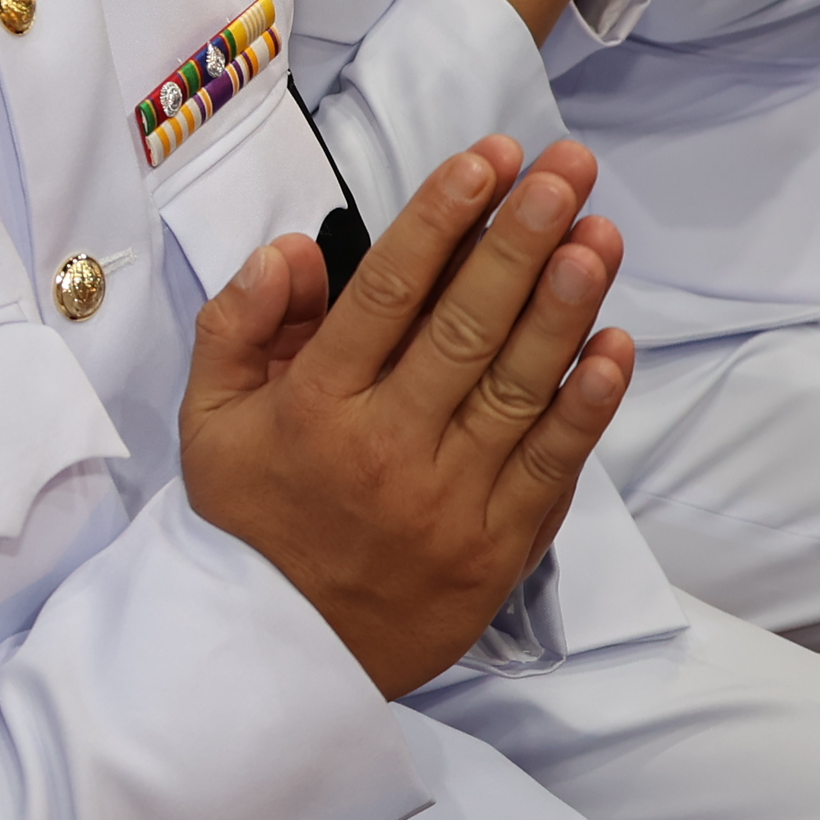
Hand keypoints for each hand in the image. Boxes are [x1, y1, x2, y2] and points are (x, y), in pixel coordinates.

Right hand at [180, 136, 633, 696]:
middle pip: (464, 326)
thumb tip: (296, 252)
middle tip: (564, 172)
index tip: (483, 162)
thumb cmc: (248, 521)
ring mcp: (449, 501)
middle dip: (520, 238)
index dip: (440, 220)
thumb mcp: (205, 418)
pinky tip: (614, 345)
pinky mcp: (496, 548)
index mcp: (314, 407)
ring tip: (599, 236)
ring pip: (517, 388)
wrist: (278, 657)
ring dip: (566, 306)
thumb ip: (238, 323)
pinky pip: (551, 467)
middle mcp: (386, 447)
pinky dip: (587, 406)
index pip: (386, 294)